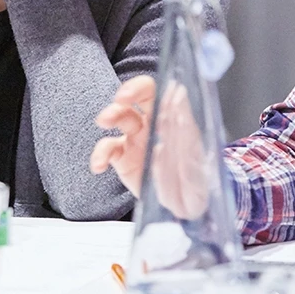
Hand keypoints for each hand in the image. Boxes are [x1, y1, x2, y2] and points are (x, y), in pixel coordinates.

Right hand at [91, 76, 209, 218]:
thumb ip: (185, 125)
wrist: (186, 205)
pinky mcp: (123, 160)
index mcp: (168, 115)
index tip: (127, 96)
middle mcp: (149, 123)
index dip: (138, 88)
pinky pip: (107, 151)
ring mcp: (134, 140)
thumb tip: (179, 93)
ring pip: (118, 121)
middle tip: (113, 111)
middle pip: (130, 101)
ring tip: (103, 125)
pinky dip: (99, 156)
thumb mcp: (195, 151)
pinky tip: (98, 166)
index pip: (152, 92)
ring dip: (109, 118)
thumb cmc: (195, 173)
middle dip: (119, 102)